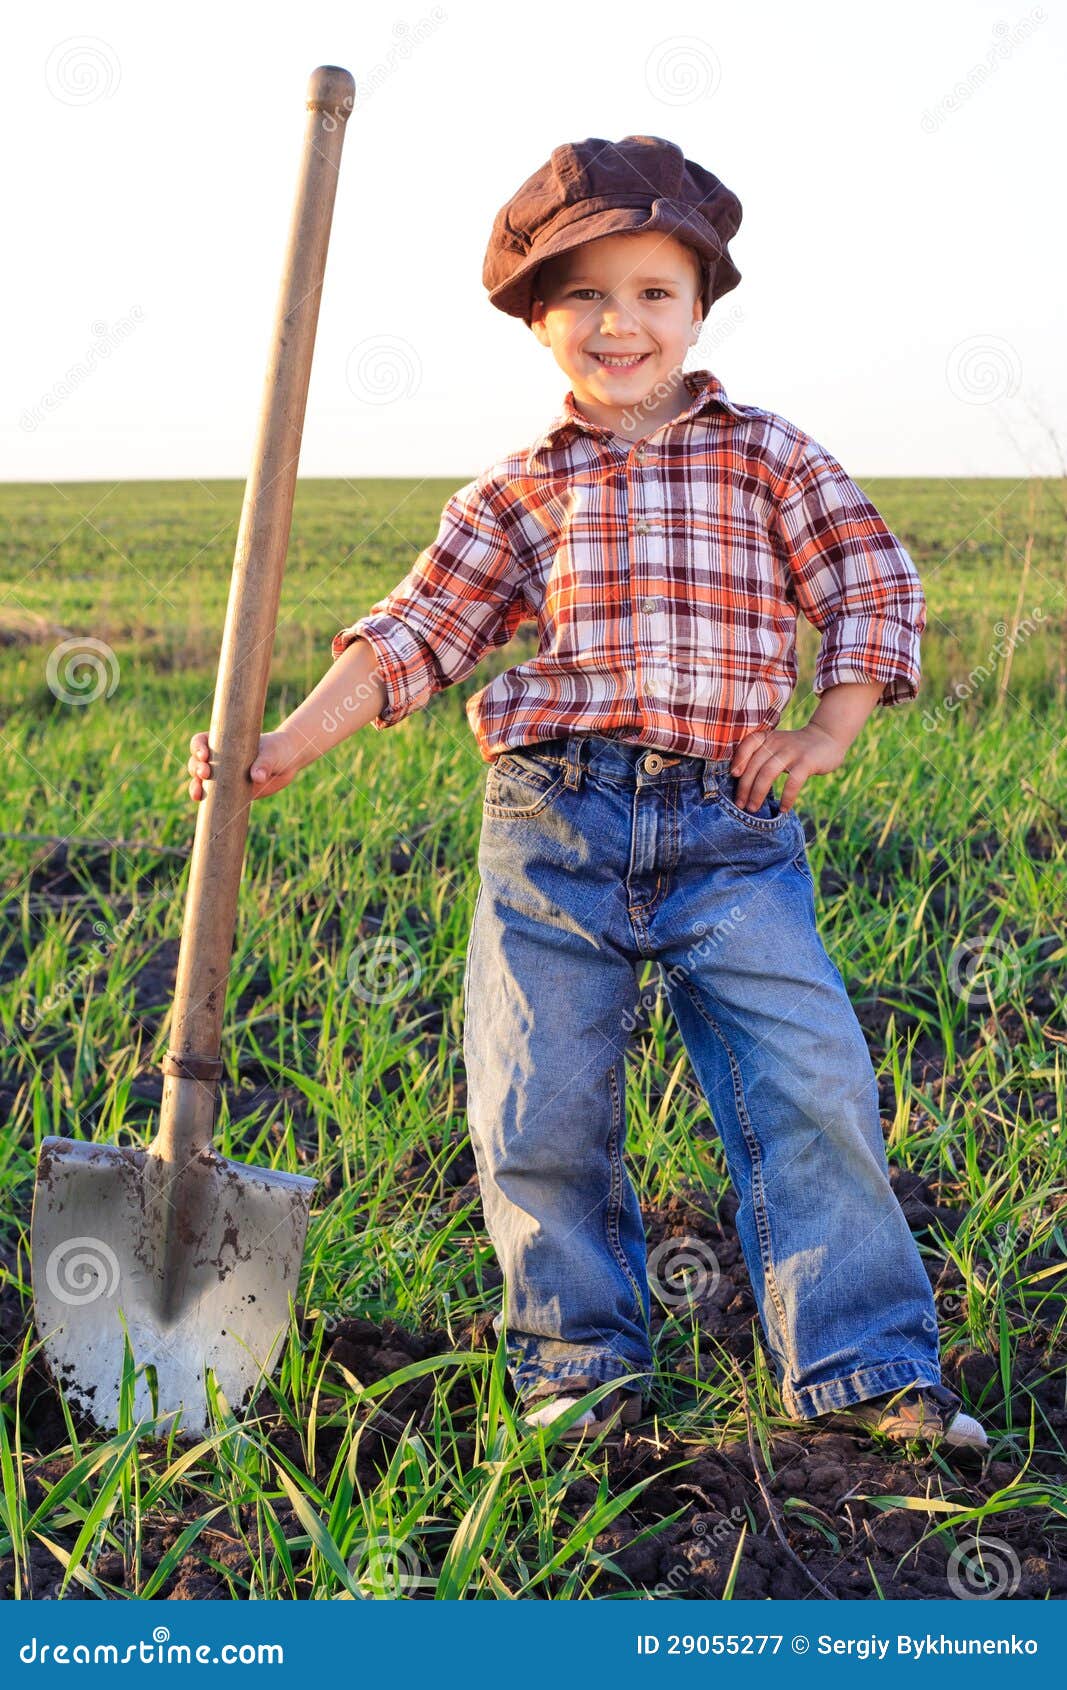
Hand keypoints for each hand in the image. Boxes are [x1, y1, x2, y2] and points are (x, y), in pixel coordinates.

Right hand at [187, 727, 302, 802]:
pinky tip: (200, 802)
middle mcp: (219, 758)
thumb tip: (257, 777)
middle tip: (205, 773)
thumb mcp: (271, 754)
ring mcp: (223, 775)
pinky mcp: (229, 791)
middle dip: (196, 768)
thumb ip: (264, 764)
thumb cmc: (277, 750)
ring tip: (198, 793)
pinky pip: (211, 795)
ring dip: (195, 785)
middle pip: (196, 761)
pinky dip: (204, 799)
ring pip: (200, 780)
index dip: (198, 747)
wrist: (287, 762)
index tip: (205, 755)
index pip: (202, 741)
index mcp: (224, 742)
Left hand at [729, 723, 846, 814]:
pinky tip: (783, 809)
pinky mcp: (807, 762)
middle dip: (745, 787)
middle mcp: (777, 743)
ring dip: (758, 793)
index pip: (748, 744)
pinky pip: (793, 782)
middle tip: (741, 805)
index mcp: (767, 738)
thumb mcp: (777, 745)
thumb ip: (761, 756)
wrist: (827, 737)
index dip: (738, 759)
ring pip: (768, 773)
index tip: (734, 776)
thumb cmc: (795, 748)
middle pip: (755, 765)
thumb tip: (740, 782)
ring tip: (753, 808)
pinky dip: (787, 797)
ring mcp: (792, 752)